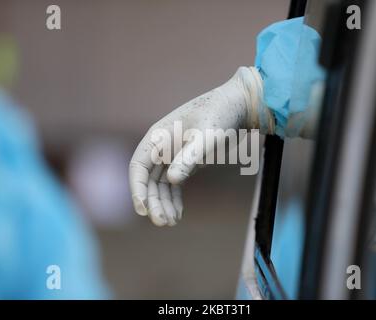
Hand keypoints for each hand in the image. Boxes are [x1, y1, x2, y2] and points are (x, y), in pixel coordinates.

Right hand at [128, 67, 273, 225]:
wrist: (238, 106)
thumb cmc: (221, 115)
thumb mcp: (207, 136)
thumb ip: (190, 157)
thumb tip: (171, 180)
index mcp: (158, 136)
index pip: (138, 166)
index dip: (137, 189)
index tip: (143, 211)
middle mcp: (161, 146)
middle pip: (148, 180)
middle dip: (153, 202)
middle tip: (163, 223)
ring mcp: (173, 154)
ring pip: (160, 185)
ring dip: (163, 204)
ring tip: (171, 222)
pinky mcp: (186, 161)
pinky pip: (173, 184)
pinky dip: (174, 199)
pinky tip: (178, 214)